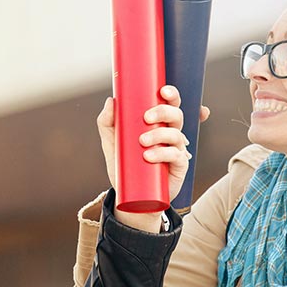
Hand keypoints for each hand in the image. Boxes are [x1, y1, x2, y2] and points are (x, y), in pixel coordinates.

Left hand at [97, 86, 209, 230]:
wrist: (130, 196)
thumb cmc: (124, 164)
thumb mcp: (111, 142)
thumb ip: (107, 122)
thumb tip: (111, 101)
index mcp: (158, 123)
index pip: (170, 104)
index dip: (172, 95)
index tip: (163, 91)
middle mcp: (170, 134)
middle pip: (177, 115)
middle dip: (164, 112)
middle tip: (146, 117)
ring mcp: (176, 150)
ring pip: (177, 134)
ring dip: (160, 135)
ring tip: (142, 142)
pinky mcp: (179, 167)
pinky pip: (176, 156)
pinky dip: (163, 154)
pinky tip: (150, 156)